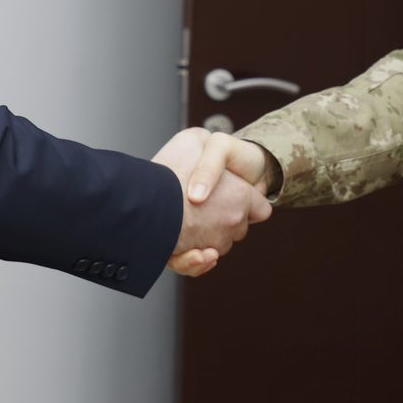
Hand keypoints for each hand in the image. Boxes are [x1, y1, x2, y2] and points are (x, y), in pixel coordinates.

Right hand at [153, 129, 272, 277]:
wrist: (143, 200)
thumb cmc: (169, 171)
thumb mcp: (194, 140)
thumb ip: (210, 143)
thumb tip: (209, 143)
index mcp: (241, 196)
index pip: (260, 208)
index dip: (246, 201)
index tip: (232, 196)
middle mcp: (234, 222)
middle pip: (237, 227)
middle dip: (223, 218)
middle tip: (201, 204)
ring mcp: (216, 242)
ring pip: (217, 244)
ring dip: (206, 235)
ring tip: (186, 219)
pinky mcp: (195, 258)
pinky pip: (201, 262)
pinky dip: (196, 259)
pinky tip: (192, 249)